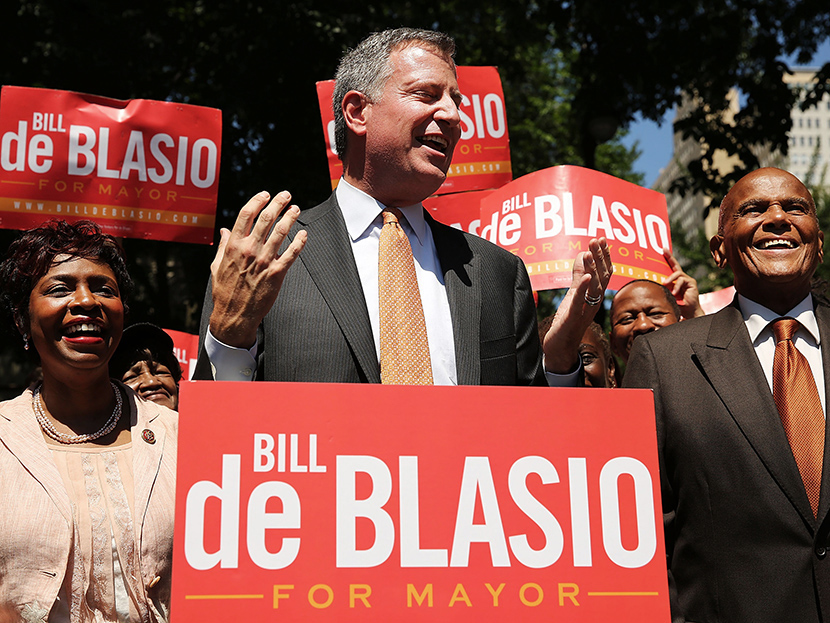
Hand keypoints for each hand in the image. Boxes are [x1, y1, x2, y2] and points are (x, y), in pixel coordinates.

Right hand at [209, 191, 306, 347]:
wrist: (234, 315)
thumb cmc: (224, 291)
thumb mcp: (217, 266)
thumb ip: (223, 246)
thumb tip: (225, 231)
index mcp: (233, 245)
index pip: (246, 214)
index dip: (258, 201)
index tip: (266, 194)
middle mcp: (249, 249)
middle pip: (266, 218)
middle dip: (278, 203)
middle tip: (286, 195)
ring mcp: (264, 261)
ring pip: (281, 232)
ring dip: (290, 217)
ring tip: (296, 209)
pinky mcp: (277, 273)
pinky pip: (292, 253)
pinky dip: (299, 242)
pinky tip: (304, 234)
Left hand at [543, 237, 611, 373]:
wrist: (561, 348)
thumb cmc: (568, 322)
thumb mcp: (573, 295)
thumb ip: (579, 276)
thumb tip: (583, 254)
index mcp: (594, 297)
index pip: (604, 273)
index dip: (604, 256)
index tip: (601, 239)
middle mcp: (594, 303)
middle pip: (601, 277)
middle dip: (599, 257)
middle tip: (596, 240)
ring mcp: (585, 311)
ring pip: (593, 288)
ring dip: (592, 269)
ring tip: (589, 252)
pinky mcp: (573, 318)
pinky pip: (580, 302)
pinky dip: (584, 288)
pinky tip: (586, 277)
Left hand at [662, 249, 703, 318]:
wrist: (688, 312)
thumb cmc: (677, 304)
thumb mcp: (667, 295)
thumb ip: (663, 289)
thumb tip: (650, 285)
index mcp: (676, 279)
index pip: (671, 267)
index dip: (668, 257)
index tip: (663, 249)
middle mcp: (682, 277)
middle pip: (675, 265)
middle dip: (669, 257)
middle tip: (663, 251)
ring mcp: (687, 279)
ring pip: (677, 274)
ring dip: (669, 279)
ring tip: (664, 284)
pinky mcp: (692, 283)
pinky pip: (682, 280)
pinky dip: (676, 286)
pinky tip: (674, 293)